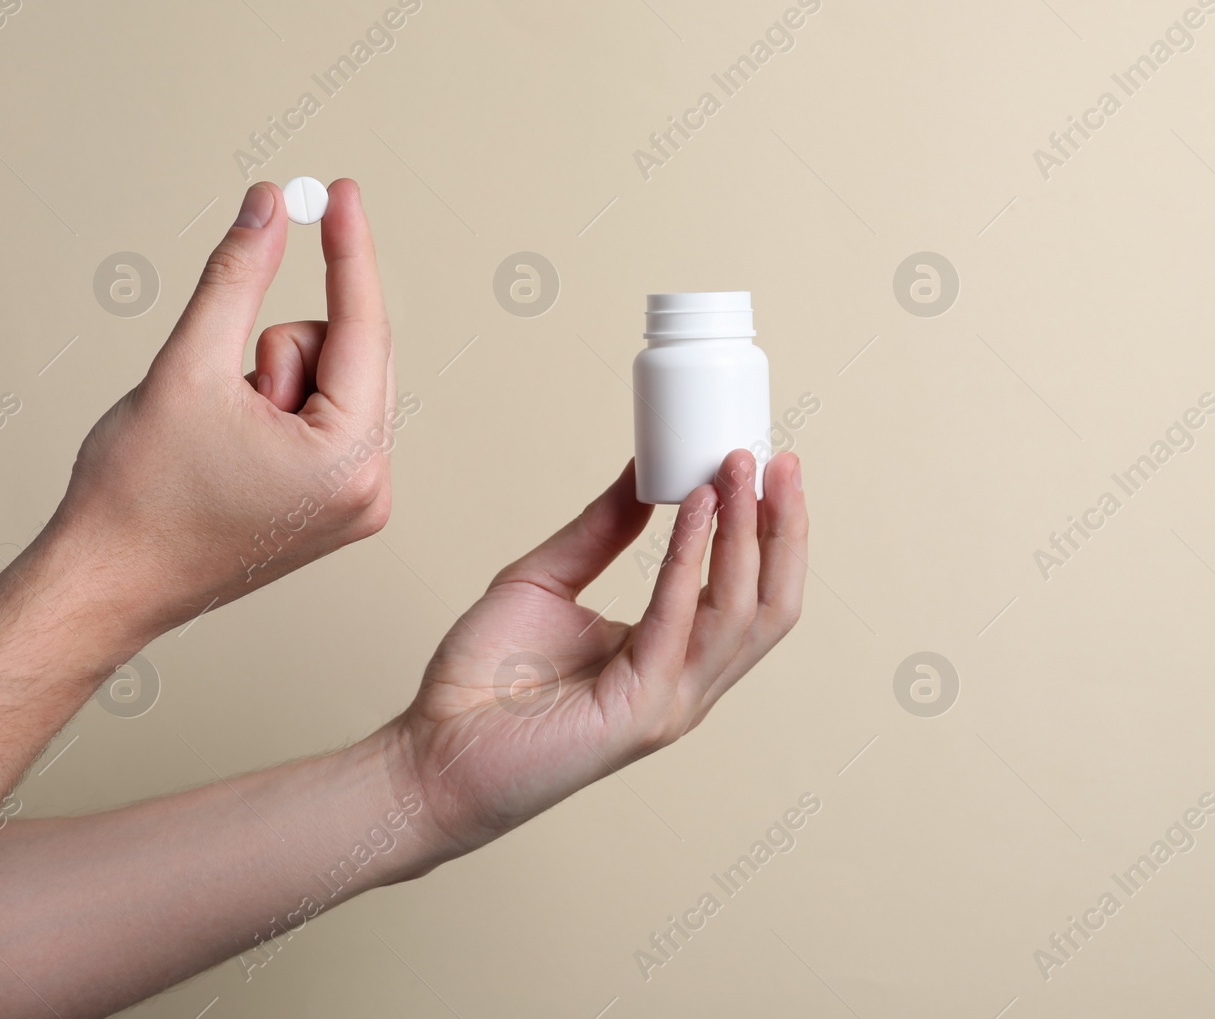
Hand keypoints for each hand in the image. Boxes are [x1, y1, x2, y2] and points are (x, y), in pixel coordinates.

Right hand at [38, 179, 396, 652]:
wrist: (107, 583)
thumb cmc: (137, 497)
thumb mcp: (188, 365)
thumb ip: (237, 276)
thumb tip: (269, 208)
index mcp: (350, 461)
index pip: (363, 328)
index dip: (348, 252)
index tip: (341, 192)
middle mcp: (371, 488)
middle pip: (349, 358)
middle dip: (280, 352)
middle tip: (225, 386)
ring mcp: (357, 503)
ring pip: (333, 385)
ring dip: (273, 384)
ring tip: (220, 433)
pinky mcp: (336, 508)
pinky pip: (325, 420)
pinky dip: (280, 410)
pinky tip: (233, 447)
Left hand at [390, 449, 807, 855]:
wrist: (433, 753)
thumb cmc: (482, 681)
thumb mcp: (547, 580)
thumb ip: (601, 530)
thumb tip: (643, 472)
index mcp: (674, 655)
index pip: (750, 591)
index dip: (770, 529)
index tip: (765, 463)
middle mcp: (685, 682)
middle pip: (768, 604)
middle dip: (782, 527)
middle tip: (777, 461)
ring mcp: (669, 702)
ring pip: (739, 614)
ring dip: (745, 535)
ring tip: (734, 471)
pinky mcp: (637, 712)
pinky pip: (677, 625)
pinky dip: (688, 561)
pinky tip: (693, 511)